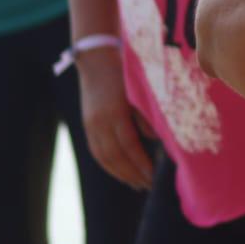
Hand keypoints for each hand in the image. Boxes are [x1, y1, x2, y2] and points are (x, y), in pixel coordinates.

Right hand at [79, 49, 154, 189]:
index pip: (129, 145)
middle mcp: (100, 121)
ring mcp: (91, 124)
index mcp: (115, 112)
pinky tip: (120, 172)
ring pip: (103, 156)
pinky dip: (108, 165)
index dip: (141, 163)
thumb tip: (157, 140)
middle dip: (132, 174)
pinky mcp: (87, 124)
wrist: (96, 57)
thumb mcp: (140, 90)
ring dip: (120, 173)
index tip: (154, 176)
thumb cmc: (126, 71)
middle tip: (149, 186)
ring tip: (136, 184)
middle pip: (115, 156)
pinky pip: (96, 151)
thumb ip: (147, 115)